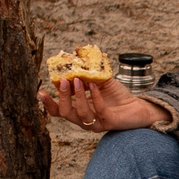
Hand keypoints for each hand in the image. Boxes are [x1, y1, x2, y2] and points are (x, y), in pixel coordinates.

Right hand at [40, 75, 166, 132]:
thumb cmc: (117, 95)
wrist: (138, 106)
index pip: (58, 111)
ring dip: (78, 96)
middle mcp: (85, 119)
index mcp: (78, 110)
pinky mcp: (109, 122)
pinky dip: (95, 97)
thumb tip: (75, 55)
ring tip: (79, 80)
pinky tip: (94, 85)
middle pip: (65, 113)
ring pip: (81, 114)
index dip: (49, 104)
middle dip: (63, 96)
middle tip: (64, 80)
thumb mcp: (99, 81)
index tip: (41, 91)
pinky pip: (99, 111)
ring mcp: (97, 123)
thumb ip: (87, 73)